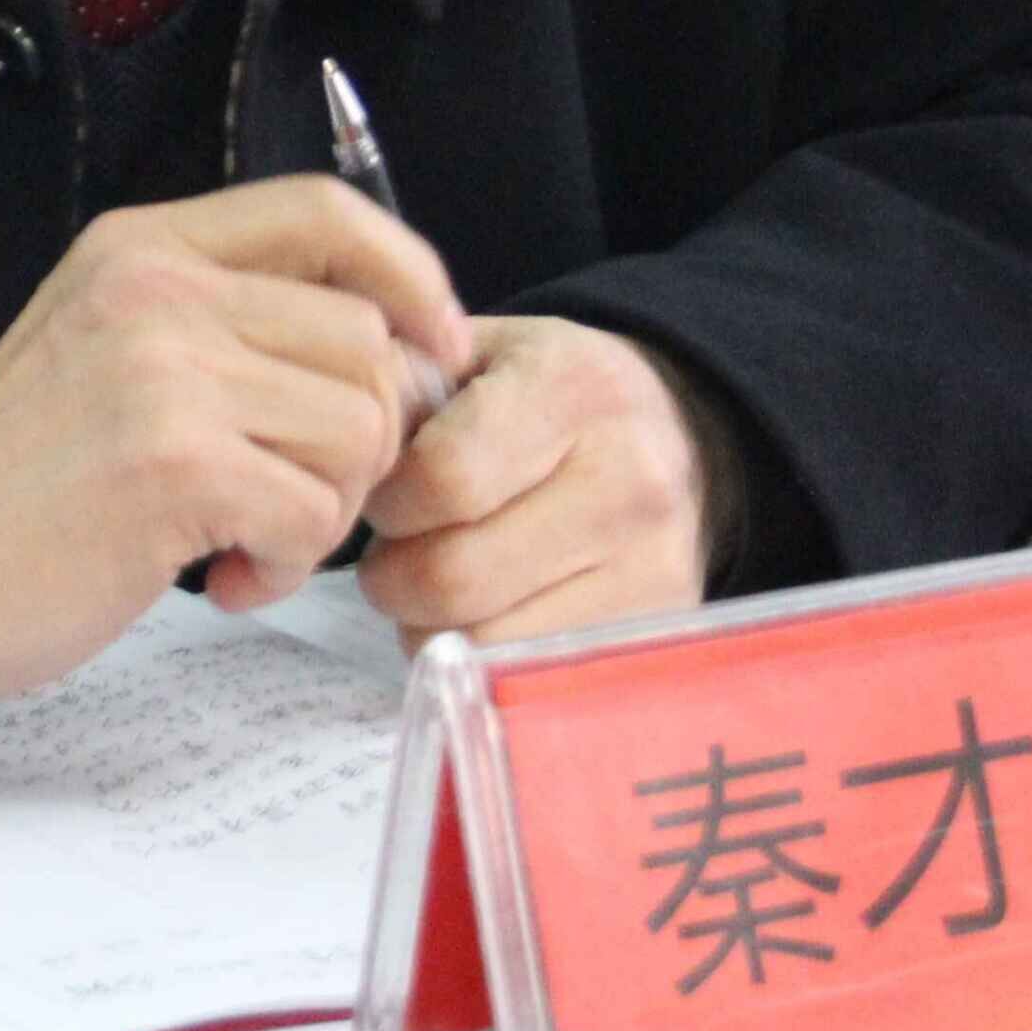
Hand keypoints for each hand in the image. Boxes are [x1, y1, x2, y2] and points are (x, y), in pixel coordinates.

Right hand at [0, 178, 476, 704]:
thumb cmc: (15, 483)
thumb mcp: (109, 349)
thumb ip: (225, 324)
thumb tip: (393, 350)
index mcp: (144, 248)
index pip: (327, 212)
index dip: (409, 278)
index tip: (430, 352)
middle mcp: (158, 289)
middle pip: (367, 340)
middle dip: (362, 441)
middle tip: (289, 500)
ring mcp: (165, 370)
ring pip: (361, 427)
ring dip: (326, 510)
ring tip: (246, 541)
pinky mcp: (175, 463)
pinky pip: (315, 511)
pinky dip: (288, 564)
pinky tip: (223, 580)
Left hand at [360, 318, 720, 647]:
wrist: (682, 436)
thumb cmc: (551, 397)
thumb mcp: (481, 354)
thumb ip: (402, 383)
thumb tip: (349, 455)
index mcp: (573, 390)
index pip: (443, 477)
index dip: (390, 501)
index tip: (390, 498)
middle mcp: (627, 479)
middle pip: (452, 576)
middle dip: (394, 575)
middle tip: (397, 553)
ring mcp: (649, 565)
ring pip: (479, 641)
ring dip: (430, 625)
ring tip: (440, 582)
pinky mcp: (653, 629)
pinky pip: (521, 675)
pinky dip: (478, 656)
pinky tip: (485, 613)